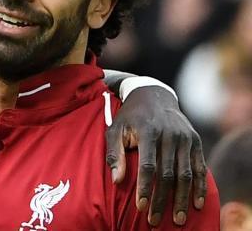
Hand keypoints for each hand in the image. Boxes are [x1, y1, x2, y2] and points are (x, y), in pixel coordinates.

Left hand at [105, 87, 206, 226]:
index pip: (148, 165)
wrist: (153, 95)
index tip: (140, 206)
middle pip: (167, 174)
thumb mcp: (115, 130)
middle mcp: (169, 135)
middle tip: (155, 220)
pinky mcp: (195, 141)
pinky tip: (196, 203)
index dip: (144, 187)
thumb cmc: (129, 117)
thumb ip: (114, 154)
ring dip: (181, 199)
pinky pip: (199, 167)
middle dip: (161, 200)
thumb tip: (116, 181)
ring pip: (185, 174)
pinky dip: (199, 186)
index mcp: (149, 131)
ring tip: (176, 218)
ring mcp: (185, 138)